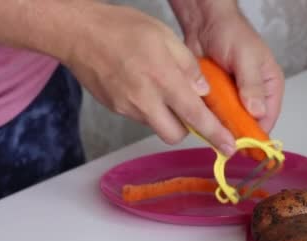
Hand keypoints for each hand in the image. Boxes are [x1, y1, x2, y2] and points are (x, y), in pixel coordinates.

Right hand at [62, 3, 235, 154]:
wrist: (77, 33)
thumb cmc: (121, 28)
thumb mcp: (165, 36)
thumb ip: (189, 66)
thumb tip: (203, 91)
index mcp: (162, 80)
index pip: (195, 116)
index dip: (215, 134)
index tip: (229, 146)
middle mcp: (144, 100)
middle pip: (176, 135)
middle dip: (188, 129)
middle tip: (191, 110)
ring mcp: (127, 108)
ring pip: (157, 126)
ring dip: (168, 117)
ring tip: (163, 89)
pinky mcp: (116, 110)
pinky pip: (141, 118)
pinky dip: (150, 109)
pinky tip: (145, 87)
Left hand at [171, 1, 284, 133]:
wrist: (204, 22)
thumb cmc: (231, 33)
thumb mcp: (246, 58)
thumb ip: (252, 84)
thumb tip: (258, 111)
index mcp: (269, 86)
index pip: (269, 117)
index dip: (259, 133)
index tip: (247, 146)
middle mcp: (254, 95)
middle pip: (249, 123)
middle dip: (238, 133)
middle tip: (226, 143)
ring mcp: (235, 97)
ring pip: (231, 122)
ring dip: (223, 128)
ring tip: (213, 135)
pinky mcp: (218, 97)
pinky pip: (216, 114)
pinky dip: (210, 119)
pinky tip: (202, 124)